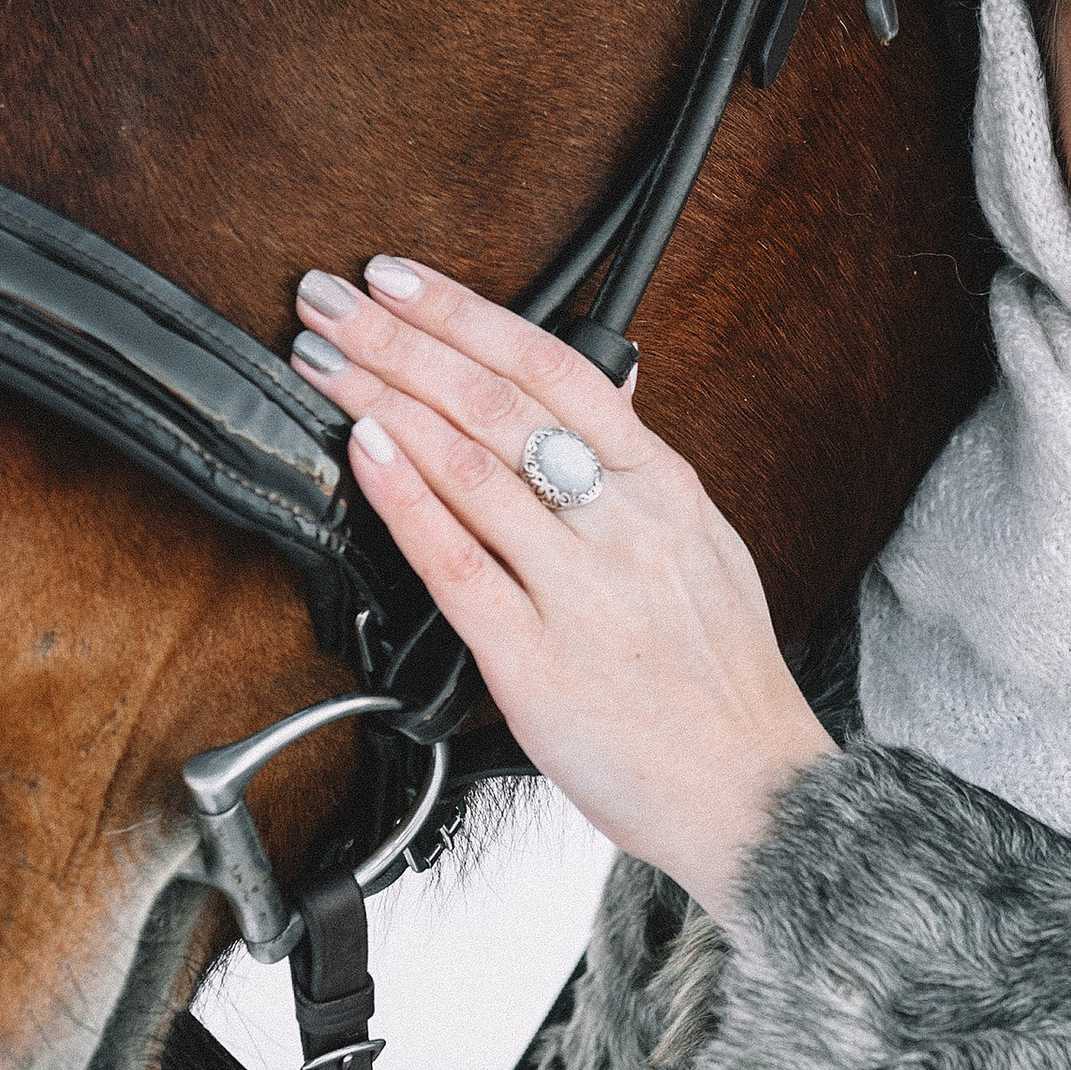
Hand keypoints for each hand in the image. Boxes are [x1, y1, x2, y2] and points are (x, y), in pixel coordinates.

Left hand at [291, 256, 833, 920]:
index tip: (397, 279)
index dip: (466, 314)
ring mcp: (582, 592)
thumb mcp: (704, 546)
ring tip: (321, 361)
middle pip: (498, 404)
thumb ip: (642, 468)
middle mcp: (624, 526)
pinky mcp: (538, 662)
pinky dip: (406, 499)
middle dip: (399, 340)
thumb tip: (611, 384)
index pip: (557, 368)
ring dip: (383, 399)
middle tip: (327, 301)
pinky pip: (458, 565)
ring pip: (471, 470)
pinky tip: (364, 451)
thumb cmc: (720, 679)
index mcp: (663, 487)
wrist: (749, 790)